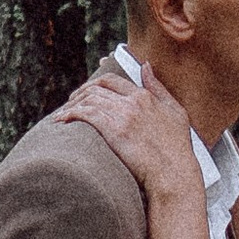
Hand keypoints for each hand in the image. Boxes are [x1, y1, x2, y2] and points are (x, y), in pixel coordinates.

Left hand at [62, 61, 199, 195]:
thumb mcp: (175, 111)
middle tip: (70, 103)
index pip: (111, 80)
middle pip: (96, 88)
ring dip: (71, 105)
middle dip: (79, 94)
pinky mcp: (114, 130)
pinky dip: (70, 114)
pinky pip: (85, 114)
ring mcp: (123, 115)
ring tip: (63, 114)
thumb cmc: (177, 148)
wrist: (173, 173)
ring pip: (88, 99)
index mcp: (144, 96)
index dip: (93, 82)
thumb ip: (158, 87)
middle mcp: (132, 101)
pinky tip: (61, 120)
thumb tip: (145, 66)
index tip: (84, 89)